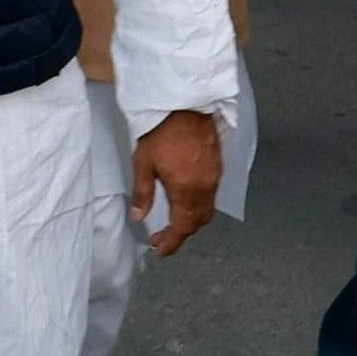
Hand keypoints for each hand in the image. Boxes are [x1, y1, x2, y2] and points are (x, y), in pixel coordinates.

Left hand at [130, 109, 222, 256]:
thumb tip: (139, 216)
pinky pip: (211, 197)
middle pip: (197, 222)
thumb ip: (142, 192)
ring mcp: (214, 178)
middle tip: (162, 239)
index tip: (160, 251)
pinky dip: (199, 207)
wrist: (186, 105)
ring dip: (190, 222)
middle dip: (180, 234)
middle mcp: (204, 188)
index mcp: (186, 190)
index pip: (182, 227)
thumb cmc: (162, 130)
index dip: (171, 243)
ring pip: (206, 211)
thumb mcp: (143, 162)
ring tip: (172, 224)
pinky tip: (185, 202)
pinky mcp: (217, 167)